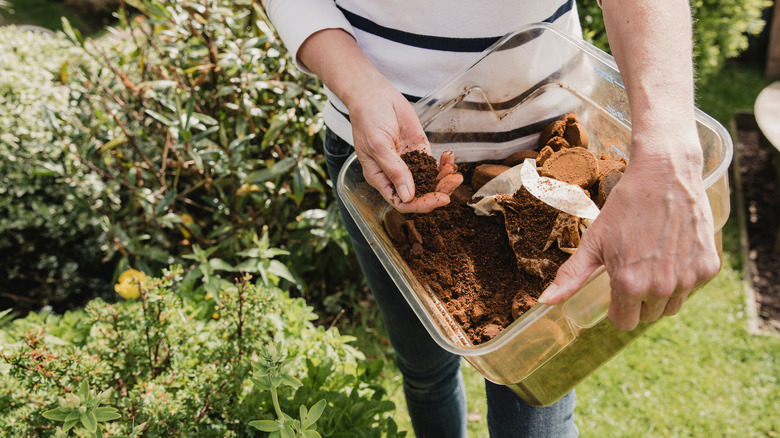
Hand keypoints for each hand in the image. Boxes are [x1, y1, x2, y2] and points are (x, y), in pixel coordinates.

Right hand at [348, 83, 461, 212]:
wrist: (374, 95)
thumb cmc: (367, 119)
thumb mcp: (378, 146)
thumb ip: (394, 170)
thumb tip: (407, 196)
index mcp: (380, 178)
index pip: (402, 201)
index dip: (421, 204)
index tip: (439, 198)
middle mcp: (395, 174)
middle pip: (420, 194)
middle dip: (438, 191)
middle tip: (454, 182)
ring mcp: (408, 163)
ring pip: (429, 180)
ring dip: (444, 178)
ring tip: (454, 170)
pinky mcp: (419, 150)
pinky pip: (433, 164)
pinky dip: (444, 163)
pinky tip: (450, 157)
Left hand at [538, 138, 720, 329]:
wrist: (665, 175)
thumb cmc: (625, 207)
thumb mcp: (593, 241)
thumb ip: (571, 276)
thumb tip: (545, 302)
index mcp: (629, 285)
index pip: (623, 322)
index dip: (617, 307)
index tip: (616, 288)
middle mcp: (661, 288)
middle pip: (647, 316)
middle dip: (639, 299)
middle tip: (635, 268)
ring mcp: (688, 279)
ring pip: (672, 306)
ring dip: (662, 293)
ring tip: (653, 261)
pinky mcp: (708, 268)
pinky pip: (693, 287)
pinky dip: (684, 276)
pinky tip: (673, 252)